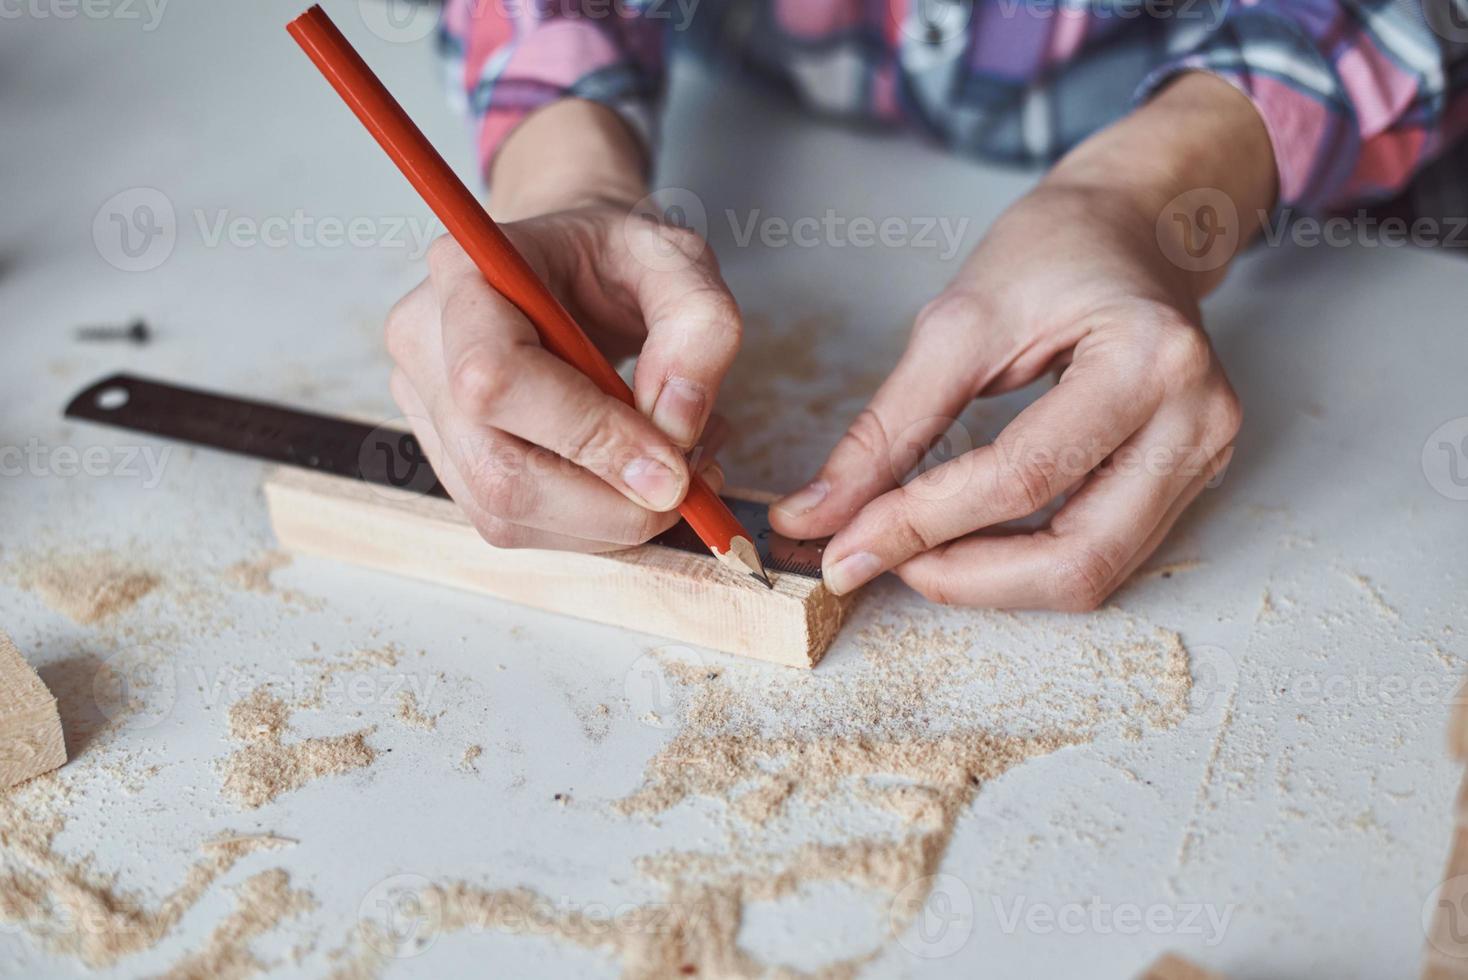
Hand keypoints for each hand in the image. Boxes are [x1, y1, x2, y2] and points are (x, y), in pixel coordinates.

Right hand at [385, 203, 740, 551]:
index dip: (589, 436)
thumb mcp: (681, 260)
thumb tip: (677, 428)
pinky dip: (594, 523)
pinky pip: (516, 522)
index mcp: (465, 273)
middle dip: (611, 505)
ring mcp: (426, 409)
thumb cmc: (618, 256)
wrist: (572, 264)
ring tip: (676, 468)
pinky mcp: (449, 458)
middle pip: (499, 475)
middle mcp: (424, 344)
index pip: (496, 379)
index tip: (673, 464)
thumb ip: (700, 328)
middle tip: (690, 484)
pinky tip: (635, 477)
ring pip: (506, 515)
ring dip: (609, 521)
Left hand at [771, 74, 1273, 607]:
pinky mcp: (1190, 482)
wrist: (1135, 226)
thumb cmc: (1055, 253)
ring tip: (915, 548)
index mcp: (1150, 360)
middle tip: (879, 559)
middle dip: (965, 577)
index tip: (842, 549)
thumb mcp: (955, 323)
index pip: (1023, 477)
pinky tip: (967, 540)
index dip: (921, 525)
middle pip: (1077, 558)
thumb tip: (820, 515)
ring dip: (992, 582)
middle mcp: (1198, 420)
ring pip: (1093, 575)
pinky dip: (1023, 564)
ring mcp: (1204, 458)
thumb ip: (888, 429)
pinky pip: (1103, 556)